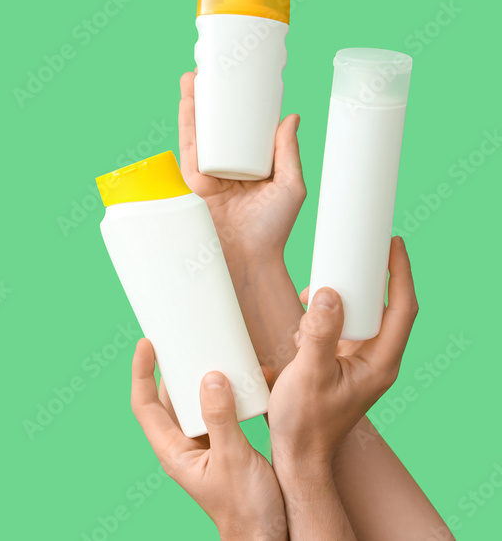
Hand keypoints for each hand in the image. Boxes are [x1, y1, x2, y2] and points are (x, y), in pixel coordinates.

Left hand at [131, 339, 286, 539]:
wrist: (268, 537)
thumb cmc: (247, 508)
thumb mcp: (234, 458)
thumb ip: (220, 418)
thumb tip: (209, 377)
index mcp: (173, 452)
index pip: (145, 405)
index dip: (141, 373)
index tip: (146, 344)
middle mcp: (183, 448)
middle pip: (168, 401)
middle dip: (174, 370)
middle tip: (184, 342)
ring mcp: (202, 449)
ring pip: (194, 406)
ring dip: (203, 381)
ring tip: (215, 356)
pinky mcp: (223, 449)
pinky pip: (218, 414)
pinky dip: (228, 396)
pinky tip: (246, 383)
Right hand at [177, 70, 304, 264]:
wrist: (250, 260)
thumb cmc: (274, 231)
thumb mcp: (290, 186)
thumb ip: (288, 153)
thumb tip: (292, 117)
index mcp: (250, 168)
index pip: (241, 131)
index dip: (237, 106)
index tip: (237, 81)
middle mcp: (227, 169)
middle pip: (214, 127)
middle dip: (208, 100)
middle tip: (208, 71)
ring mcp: (208, 176)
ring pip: (198, 134)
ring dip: (193, 106)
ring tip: (192, 79)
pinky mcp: (193, 185)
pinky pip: (188, 152)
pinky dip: (186, 128)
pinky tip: (186, 107)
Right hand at [268, 237, 418, 469]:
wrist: (297, 456)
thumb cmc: (305, 422)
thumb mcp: (309, 372)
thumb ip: (320, 332)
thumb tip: (328, 292)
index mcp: (380, 363)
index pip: (402, 308)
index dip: (401, 273)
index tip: (393, 244)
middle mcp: (376, 362)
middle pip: (384, 308)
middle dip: (365, 281)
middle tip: (347, 257)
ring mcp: (360, 365)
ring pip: (360, 318)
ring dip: (339, 301)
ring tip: (310, 297)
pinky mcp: (342, 366)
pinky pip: (341, 331)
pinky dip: (324, 319)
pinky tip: (302, 325)